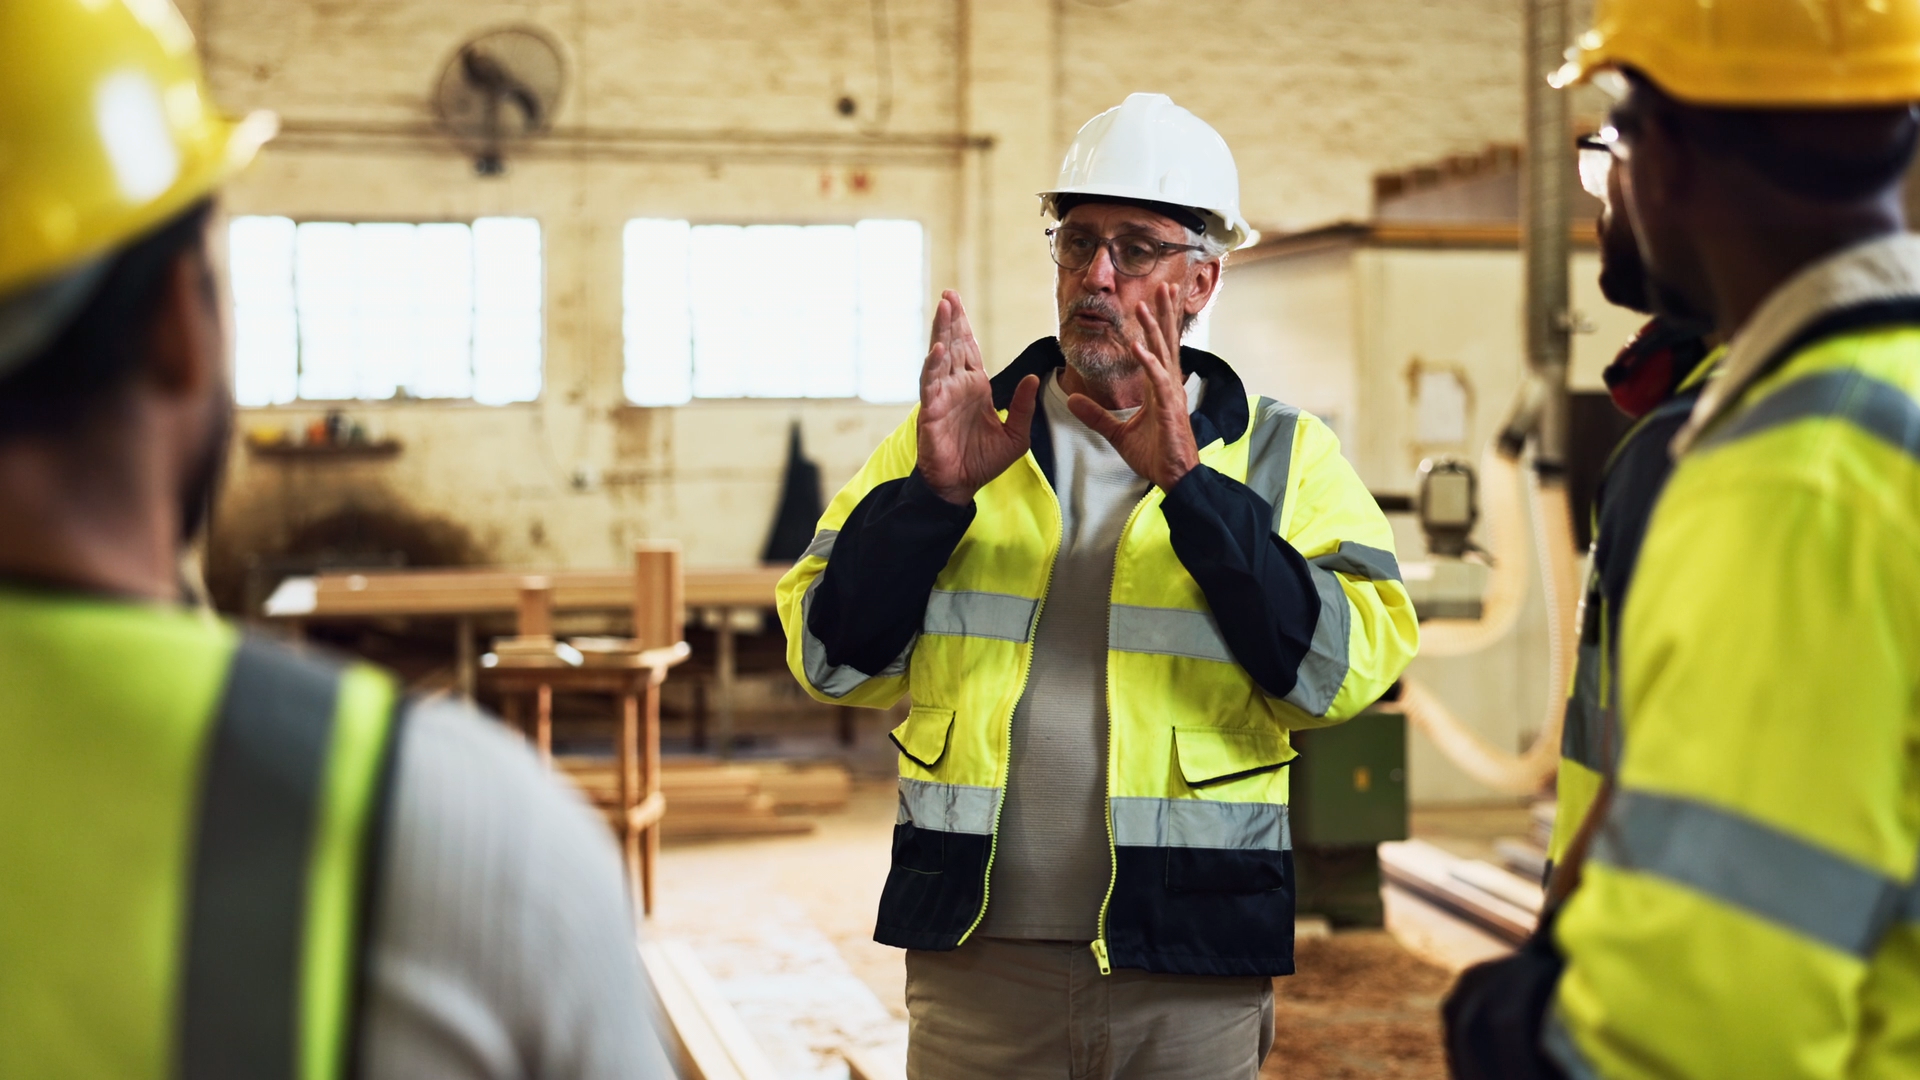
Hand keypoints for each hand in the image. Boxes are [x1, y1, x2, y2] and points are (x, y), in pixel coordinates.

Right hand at [916, 290, 1040, 504]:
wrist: (961, 486)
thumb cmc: (984, 462)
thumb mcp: (1016, 434)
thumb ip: (1022, 406)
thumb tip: (1031, 378)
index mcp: (975, 388)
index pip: (968, 350)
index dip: (964, 326)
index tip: (958, 302)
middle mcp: (956, 387)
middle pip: (953, 345)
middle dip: (951, 319)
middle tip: (949, 294)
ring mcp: (941, 397)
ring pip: (940, 357)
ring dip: (941, 332)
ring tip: (943, 308)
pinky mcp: (931, 411)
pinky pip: (931, 384)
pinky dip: (933, 366)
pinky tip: (937, 349)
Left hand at [1066, 283, 1199, 489]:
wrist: (1173, 479)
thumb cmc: (1155, 455)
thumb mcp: (1117, 433)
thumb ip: (1096, 415)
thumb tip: (1072, 400)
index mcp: (1160, 388)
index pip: (1158, 349)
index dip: (1156, 325)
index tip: (1152, 300)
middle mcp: (1169, 386)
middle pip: (1165, 342)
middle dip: (1163, 314)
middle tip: (1164, 286)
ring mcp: (1171, 395)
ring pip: (1162, 353)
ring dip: (1153, 329)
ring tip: (1144, 305)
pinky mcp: (1170, 409)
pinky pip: (1157, 380)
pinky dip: (1148, 362)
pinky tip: (1138, 346)